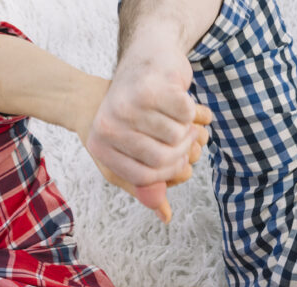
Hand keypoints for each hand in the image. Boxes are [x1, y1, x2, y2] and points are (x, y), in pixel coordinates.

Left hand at [83, 27, 211, 221]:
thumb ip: (146, 186)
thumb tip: (165, 216)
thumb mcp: (128, 155)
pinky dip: (194, 110)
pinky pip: (186, 114)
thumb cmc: (130, 116)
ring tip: (186, 121)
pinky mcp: (149, 85)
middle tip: (191, 141)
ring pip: (177, 136)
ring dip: (190, 130)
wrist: (136, 60)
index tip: (180, 162)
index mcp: (102, 146)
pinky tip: (186, 103)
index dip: (169, 175)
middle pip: (163, 159)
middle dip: (184, 152)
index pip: (146, 179)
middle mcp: (109, 125)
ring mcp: (128, 104)